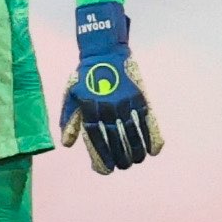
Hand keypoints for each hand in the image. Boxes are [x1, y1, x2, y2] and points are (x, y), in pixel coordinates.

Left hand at [56, 3, 157, 172]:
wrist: (104, 51)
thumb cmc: (84, 76)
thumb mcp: (71, 95)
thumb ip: (69, 120)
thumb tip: (67, 144)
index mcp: (90, 109)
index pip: (96, 140)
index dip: (102, 157)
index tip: (106, 170)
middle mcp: (107, 108)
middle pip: (116, 140)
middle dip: (121, 157)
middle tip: (124, 166)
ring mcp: (125, 102)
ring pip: (133, 133)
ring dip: (137, 151)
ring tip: (137, 161)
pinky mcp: (139, 96)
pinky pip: (147, 121)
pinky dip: (152, 137)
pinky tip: (154, 150)